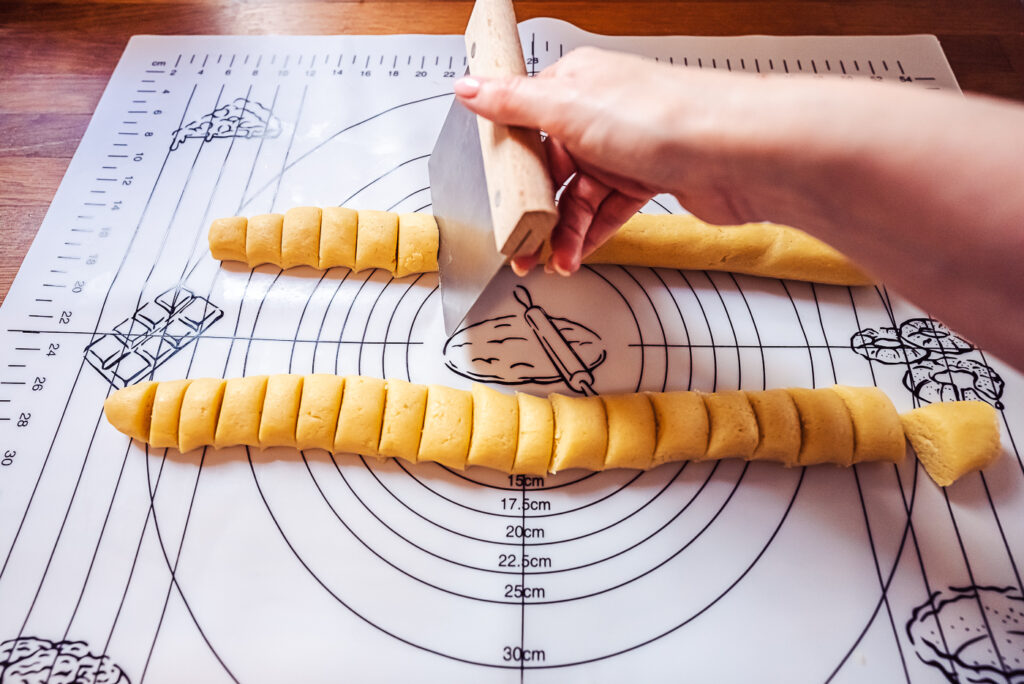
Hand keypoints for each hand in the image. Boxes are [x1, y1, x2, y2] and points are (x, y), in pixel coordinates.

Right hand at [454, 48, 691, 274]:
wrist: (736, 153)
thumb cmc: (663, 117)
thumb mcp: (570, 107)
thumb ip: (514, 103)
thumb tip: (469, 87)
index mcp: (576, 85)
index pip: (525, 121)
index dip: (507, 161)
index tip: (491, 194)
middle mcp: (599, 114)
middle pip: (550, 167)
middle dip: (533, 209)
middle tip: (520, 243)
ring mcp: (624, 149)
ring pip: (578, 196)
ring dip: (562, 231)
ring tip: (552, 260)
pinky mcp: (648, 178)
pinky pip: (606, 211)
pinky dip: (590, 234)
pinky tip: (576, 253)